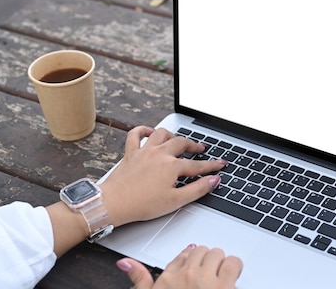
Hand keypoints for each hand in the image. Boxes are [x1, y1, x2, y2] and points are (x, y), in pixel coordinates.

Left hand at [100, 126, 226, 226]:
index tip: (221, 164)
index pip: (198, 165)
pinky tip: (150, 132)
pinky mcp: (130, 153)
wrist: (114, 203)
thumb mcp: (176, 201)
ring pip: (162, 134)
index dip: (212, 165)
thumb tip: (213, 180)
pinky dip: (144, 130)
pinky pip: (136, 134)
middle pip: (182, 143)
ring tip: (178, 140)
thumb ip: (197, 189)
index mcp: (172, 166)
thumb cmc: (142, 204)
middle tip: (201, 149)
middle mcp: (160, 154)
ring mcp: (144, 151)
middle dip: (194, 146)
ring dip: (173, 135)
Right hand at [117, 244, 242, 288]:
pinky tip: (231, 279)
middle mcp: (186, 276)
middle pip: (201, 251)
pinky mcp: (226, 286)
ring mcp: (206, 280)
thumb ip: (140, 279)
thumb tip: (125, 262)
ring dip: (221, 264)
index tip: (194, 265)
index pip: (182, 255)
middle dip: (207, 262)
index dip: (191, 260)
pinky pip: (234, 263)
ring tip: (220, 278)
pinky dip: (235, 269)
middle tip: (208, 277)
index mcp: (168, 279)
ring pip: (218, 253)